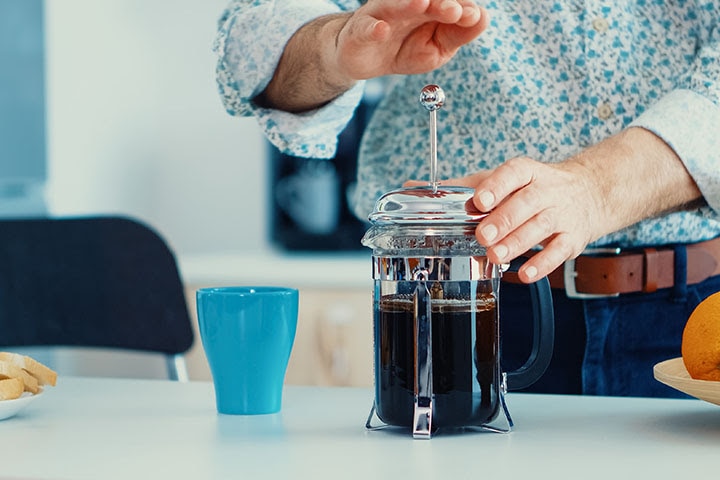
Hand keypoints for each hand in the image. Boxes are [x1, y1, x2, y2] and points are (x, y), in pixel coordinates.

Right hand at [335, 0, 488, 79]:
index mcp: (429, 7)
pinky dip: (373, 29)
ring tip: (422, 4)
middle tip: (453, 11)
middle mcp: (406, 5)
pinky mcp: (361, 30)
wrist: (367, 60)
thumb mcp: (438, 49)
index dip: (460, 7)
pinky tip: (382, 31)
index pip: (448, 2)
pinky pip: (366, 28)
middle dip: (440, 3)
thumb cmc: (406, 49)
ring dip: (408, 5)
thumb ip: (458, 35)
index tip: (472, 17)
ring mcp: (382, 15)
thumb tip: (482, 17)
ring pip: (394, 6)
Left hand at [438, 128, 701, 282]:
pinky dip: (543, 265)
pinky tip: (524, 274)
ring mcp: (562, 214)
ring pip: (542, 227)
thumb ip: (458, 187)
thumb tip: (411, 185)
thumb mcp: (497, 180)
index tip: (479, 200)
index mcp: (525, 172)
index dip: (497, 186)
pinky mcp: (573, 238)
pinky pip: (560, 252)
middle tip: (483, 236)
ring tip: (495, 255)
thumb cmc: (529, 187)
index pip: (512, 174)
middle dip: (504, 220)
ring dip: (518, 242)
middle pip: (526, 203)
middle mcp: (546, 190)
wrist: (587, 192)